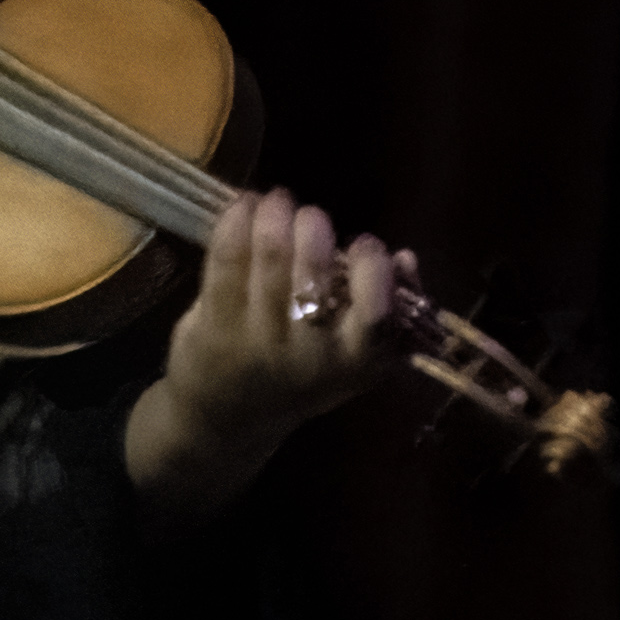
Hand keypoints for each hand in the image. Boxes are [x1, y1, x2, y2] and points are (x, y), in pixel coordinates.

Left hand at [133, 187, 404, 512]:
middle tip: (311, 215)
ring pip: (270, 261)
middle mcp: (309, 357)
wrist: (229, 418)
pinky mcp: (213, 328)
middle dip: (314, 230)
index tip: (365, 243)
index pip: (375, 313)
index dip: (372, 268)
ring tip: (277, 200)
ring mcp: (258, 343)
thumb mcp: (355, 357)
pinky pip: (226, 262)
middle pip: (314, 277)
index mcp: (356, 363)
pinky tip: (244, 207)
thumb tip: (406, 258)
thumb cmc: (303, 375)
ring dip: (275, 216)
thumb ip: (385, 309)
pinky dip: (236, 224)